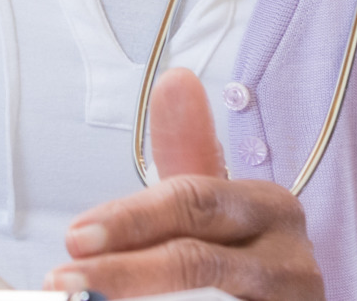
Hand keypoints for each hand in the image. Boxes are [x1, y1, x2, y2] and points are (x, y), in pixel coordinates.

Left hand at [47, 69, 322, 299]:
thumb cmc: (246, 252)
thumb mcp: (218, 201)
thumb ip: (189, 149)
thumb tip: (175, 79)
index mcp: (269, 207)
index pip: (191, 203)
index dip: (130, 219)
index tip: (75, 236)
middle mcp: (290, 258)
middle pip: (196, 261)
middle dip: (125, 270)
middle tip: (65, 277)